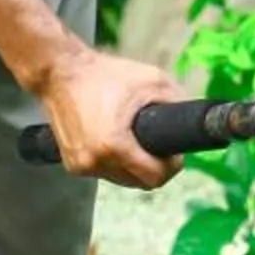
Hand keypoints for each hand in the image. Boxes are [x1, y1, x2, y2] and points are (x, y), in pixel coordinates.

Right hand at [34, 44, 186, 187]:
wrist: (60, 72)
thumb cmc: (105, 74)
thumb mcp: (151, 80)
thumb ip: (177, 101)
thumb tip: (194, 119)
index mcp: (115, 146)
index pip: (154, 178)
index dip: (171, 167)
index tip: (173, 154)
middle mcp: (95, 161)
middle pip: (139, 183)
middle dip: (153, 167)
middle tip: (157, 147)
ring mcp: (81, 165)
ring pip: (121, 180)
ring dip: (133, 167)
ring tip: (135, 142)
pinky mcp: (71, 164)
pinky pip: (103, 173)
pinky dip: (113, 163)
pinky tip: (114, 142)